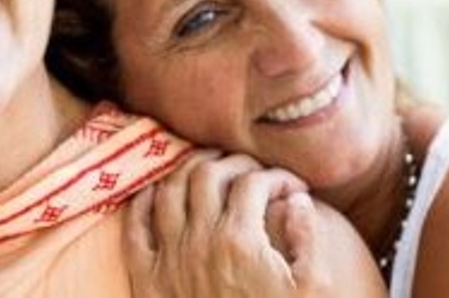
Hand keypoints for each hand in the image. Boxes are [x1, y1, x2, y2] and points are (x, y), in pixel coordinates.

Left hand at [124, 150, 328, 296]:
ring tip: (211, 170)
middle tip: (252, 172)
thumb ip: (308, 238)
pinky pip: (135, 226)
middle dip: (234, 162)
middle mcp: (200, 241)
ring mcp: (169, 258)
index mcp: (241, 241)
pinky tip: (161, 192)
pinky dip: (145, 200)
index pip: (255, 181)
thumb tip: (297, 199)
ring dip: (190, 169)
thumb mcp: (313, 288)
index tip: (293, 188)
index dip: (279, 176)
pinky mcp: (147, 279)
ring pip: (170, 188)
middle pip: (208, 173)